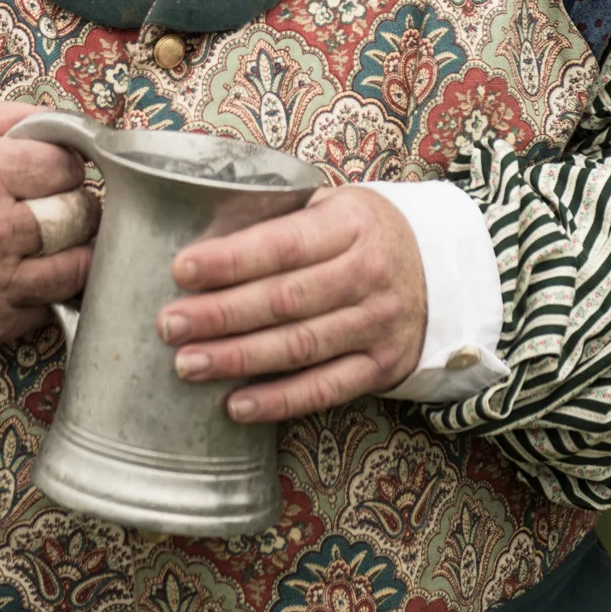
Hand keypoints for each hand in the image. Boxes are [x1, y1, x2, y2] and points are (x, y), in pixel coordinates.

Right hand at [0, 100, 96, 343]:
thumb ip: (20, 116)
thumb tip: (74, 128)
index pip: (67, 169)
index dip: (67, 166)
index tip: (57, 171)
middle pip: (78, 218)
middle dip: (78, 206)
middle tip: (64, 203)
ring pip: (76, 269)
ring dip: (78, 250)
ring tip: (62, 237)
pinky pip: (50, 306)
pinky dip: (50, 288)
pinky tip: (32, 268)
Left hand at [155, 187, 426, 421]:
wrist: (440, 267)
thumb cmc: (361, 232)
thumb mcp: (332, 206)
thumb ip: (280, 219)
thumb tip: (199, 232)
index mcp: (350, 224)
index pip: (282, 244)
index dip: (231, 260)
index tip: (182, 269)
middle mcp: (367, 274)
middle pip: (285, 300)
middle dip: (221, 315)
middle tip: (170, 325)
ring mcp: (378, 324)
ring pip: (299, 347)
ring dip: (239, 359)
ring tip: (189, 364)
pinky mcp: (382, 366)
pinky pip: (325, 388)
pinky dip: (280, 401)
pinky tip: (237, 405)